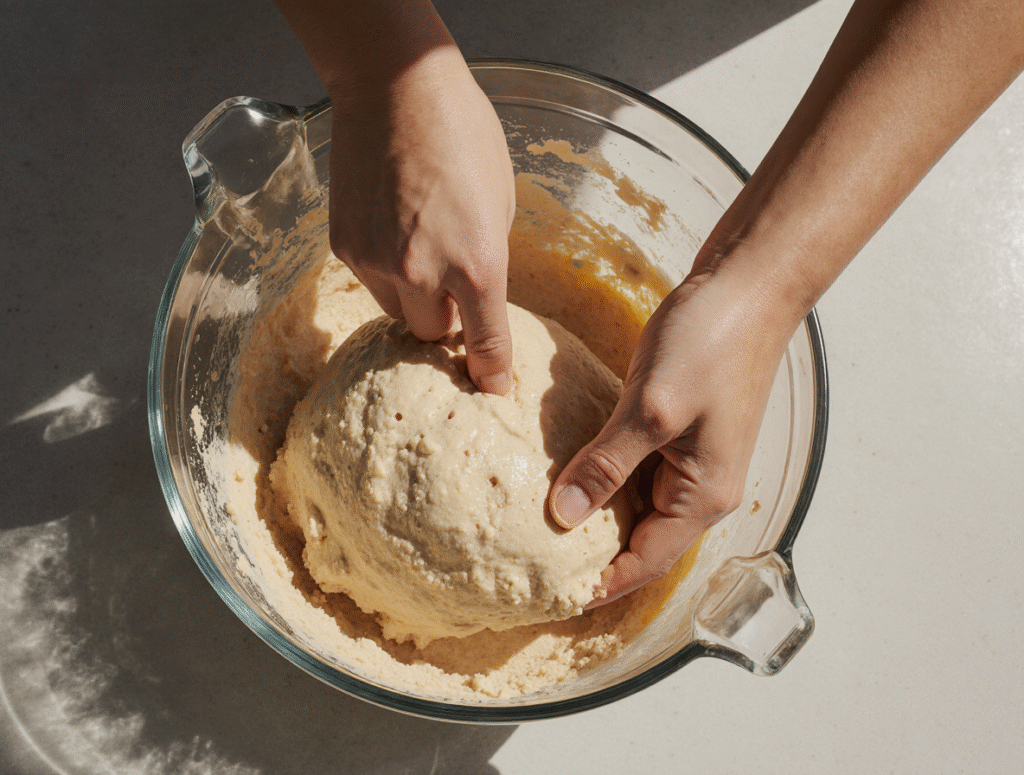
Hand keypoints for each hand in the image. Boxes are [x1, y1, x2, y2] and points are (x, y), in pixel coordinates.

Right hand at [327, 47, 515, 394]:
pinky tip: (393, 228)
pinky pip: (370, 280)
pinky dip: (384, 269)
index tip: (492, 389)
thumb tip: (478, 293)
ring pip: (397, 312)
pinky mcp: (344, 248)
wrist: (394, 86)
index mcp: (478, 263)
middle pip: (432, 337)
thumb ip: (488, 258)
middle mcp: (423, 273)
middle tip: (453, 296)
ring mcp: (377, 262)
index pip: (486, 343)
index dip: (491, 373)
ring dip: (412, 299)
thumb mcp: (499, 199)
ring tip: (419, 251)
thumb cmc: (462, 131)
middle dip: (446, 324)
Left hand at [549, 267, 799, 605]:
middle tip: (535, 563)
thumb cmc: (708, 345)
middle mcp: (700, 487)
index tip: (552, 598)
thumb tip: (564, 514)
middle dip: (594, 554)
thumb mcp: (650, 410)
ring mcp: (690, 458)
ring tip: (542, 525)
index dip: (601, 584)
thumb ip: (607, 465)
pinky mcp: (676, 429)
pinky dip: (605, 477)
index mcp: (702, 495)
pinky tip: (569, 472)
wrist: (745, 288)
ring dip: (596, 515)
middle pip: (641, 540)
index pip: (646, 563)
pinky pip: (637, 470)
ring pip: (636, 505)